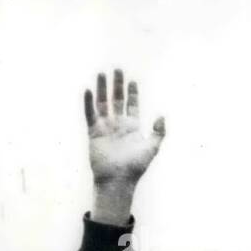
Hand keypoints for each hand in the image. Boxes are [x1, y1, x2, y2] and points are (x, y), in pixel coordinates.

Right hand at [85, 69, 164, 222]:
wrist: (118, 179)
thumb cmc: (136, 166)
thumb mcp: (152, 148)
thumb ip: (158, 132)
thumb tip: (162, 116)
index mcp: (132, 127)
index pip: (132, 106)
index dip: (132, 93)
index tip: (132, 80)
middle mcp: (118, 125)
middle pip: (117, 100)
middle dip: (117, 85)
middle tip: (117, 70)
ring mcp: (105, 127)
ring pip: (102, 103)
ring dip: (101, 89)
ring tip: (101, 74)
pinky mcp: (93, 133)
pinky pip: (90, 115)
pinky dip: (88, 103)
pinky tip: (88, 90)